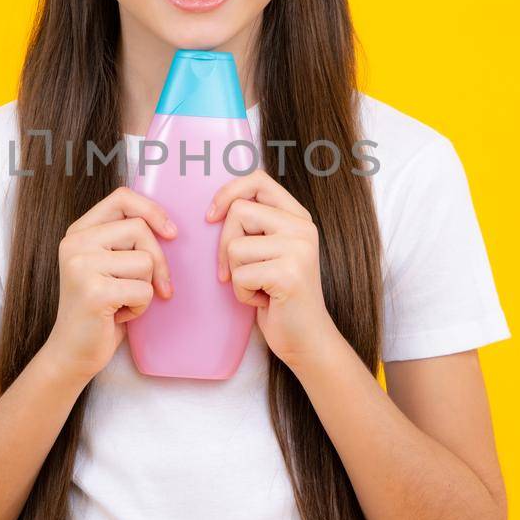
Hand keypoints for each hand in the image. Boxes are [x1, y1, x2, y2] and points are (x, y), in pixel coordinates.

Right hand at [46, 185, 176, 380]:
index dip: (152, 210)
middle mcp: (74, 243)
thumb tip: (169, 227)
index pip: (122, 198)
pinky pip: (144, 290)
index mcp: (78, 232)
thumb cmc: (100, 309)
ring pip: (145, 261)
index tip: (170, 233)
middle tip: (156, 285)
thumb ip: (125, 241)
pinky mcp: (94, 292)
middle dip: (158, 260)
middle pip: (139, 229)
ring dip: (146, 288)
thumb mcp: (108, 265)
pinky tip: (119, 315)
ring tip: (124, 301)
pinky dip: (141, 308)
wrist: (72, 352)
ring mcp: (81, 266)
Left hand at [206, 169, 336, 367]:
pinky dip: (242, 294)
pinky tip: (263, 300)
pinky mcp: (288, 274)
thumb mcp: (270, 252)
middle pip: (239, 212)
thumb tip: (216, 206)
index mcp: (298, 217)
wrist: (307, 339)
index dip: (228, 192)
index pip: (258, 180)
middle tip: (236, 271)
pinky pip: (239, 275)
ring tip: (258, 287)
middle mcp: (303, 228)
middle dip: (224, 245)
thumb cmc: (279, 296)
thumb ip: (256, 225)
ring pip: (235, 246)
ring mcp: (299, 249)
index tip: (212, 216)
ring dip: (236, 274)